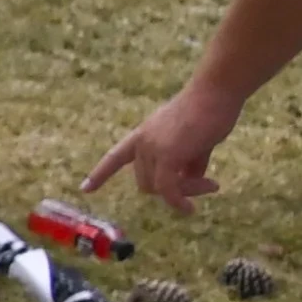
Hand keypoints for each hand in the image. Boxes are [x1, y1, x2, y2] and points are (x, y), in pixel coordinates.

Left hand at [85, 83, 239, 213]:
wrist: (216, 93)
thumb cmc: (209, 111)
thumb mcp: (194, 140)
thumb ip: (188, 161)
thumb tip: (190, 181)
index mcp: (143, 135)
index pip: (116, 157)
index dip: (101, 174)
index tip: (85, 189)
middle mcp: (142, 142)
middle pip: (147, 182)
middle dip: (174, 190)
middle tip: (206, 185)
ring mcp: (152, 148)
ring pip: (159, 188)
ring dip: (184, 193)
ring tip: (212, 186)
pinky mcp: (167, 155)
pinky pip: (168, 190)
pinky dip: (178, 202)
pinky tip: (191, 209)